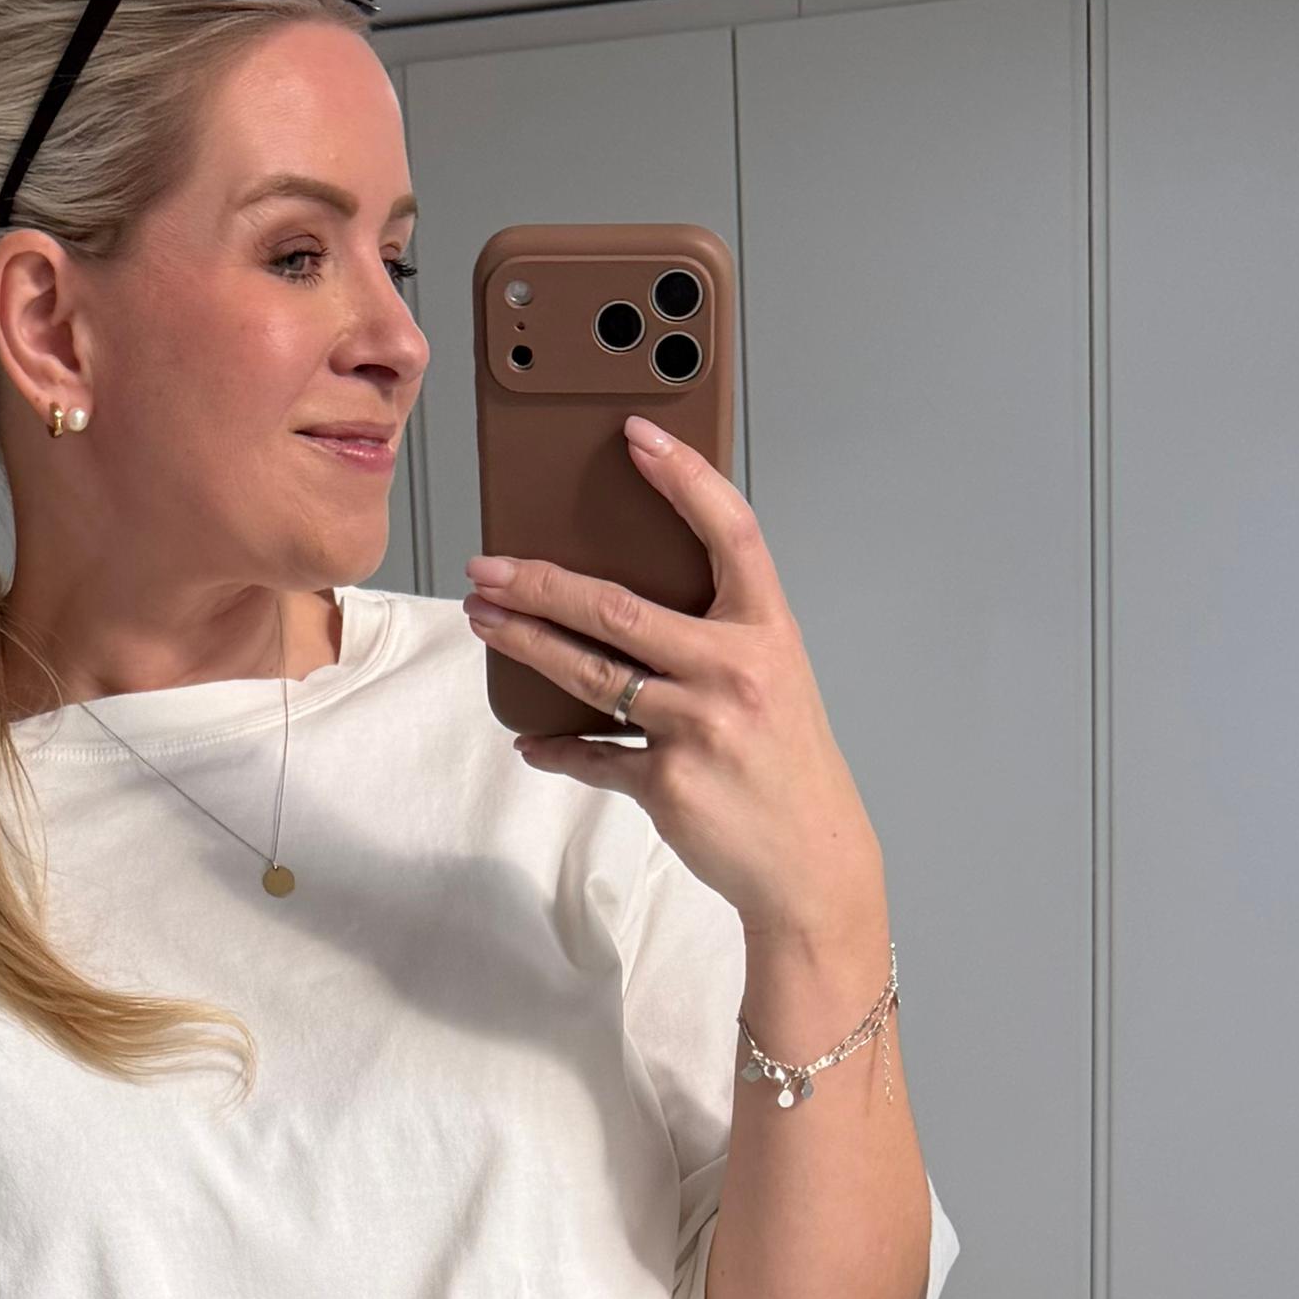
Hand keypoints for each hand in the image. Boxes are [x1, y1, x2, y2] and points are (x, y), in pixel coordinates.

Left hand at [467, 424, 887, 1007]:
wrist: (813, 862)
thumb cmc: (788, 766)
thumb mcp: (774, 680)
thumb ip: (717, 638)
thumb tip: (627, 610)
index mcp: (767, 630)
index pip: (729, 530)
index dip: (684, 478)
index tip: (636, 436)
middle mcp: (734, 670)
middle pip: (618, 608)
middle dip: (541, 583)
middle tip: (489, 566)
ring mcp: (698, 727)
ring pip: (591, 674)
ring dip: (527, 644)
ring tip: (486, 619)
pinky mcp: (667, 783)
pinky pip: (594, 756)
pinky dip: (558, 749)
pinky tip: (531, 740)